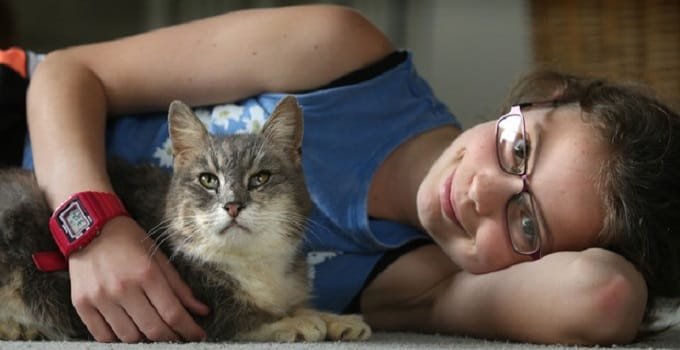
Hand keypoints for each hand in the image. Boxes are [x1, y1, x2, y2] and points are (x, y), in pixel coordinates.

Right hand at [68, 216, 209, 341]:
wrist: (88, 228)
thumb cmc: (128, 241)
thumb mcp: (158, 257)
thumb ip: (179, 287)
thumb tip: (202, 311)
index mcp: (146, 273)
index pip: (172, 313)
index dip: (189, 329)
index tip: (198, 336)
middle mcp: (122, 288)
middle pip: (153, 329)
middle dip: (171, 338)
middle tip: (179, 337)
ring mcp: (100, 298)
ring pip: (128, 337)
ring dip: (145, 338)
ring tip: (152, 330)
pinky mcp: (81, 304)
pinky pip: (102, 336)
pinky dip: (118, 339)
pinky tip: (128, 330)